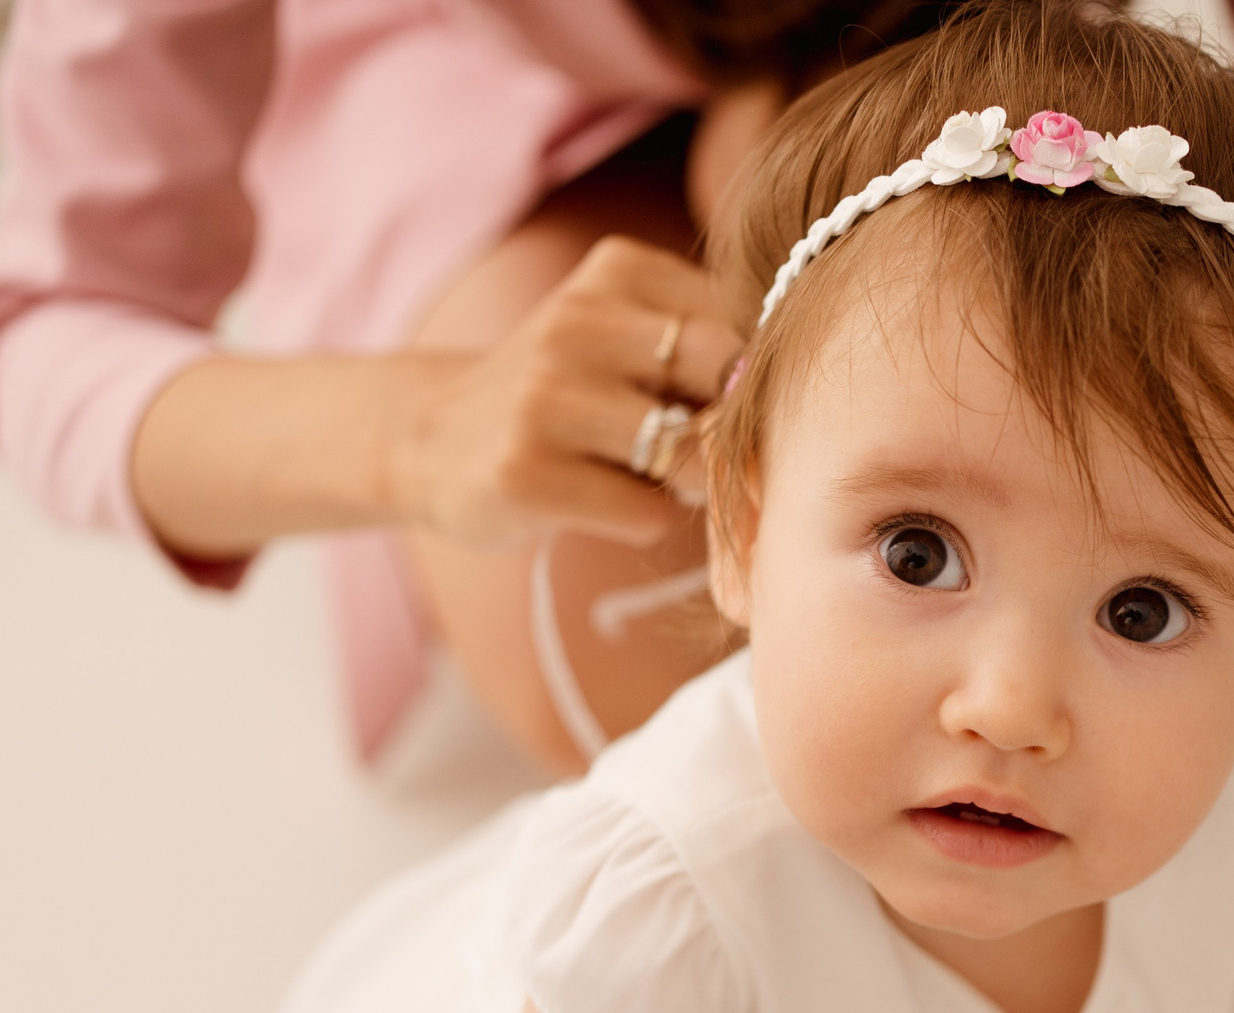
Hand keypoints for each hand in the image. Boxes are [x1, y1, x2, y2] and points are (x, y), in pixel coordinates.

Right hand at [386, 236, 744, 548]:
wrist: (432, 438)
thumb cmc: (564, 393)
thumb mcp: (625, 334)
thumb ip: (706, 346)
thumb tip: (802, 403)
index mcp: (618, 271)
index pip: (743, 322)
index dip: (757, 378)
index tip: (729, 405)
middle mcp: (578, 322)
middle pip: (727, 377)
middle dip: (733, 427)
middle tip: (701, 449)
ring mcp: (547, 397)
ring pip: (691, 454)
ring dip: (689, 482)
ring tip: (644, 473)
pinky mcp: (526, 471)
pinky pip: (646, 513)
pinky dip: (643, 519)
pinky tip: (600, 501)